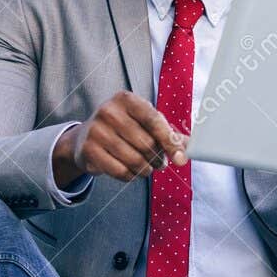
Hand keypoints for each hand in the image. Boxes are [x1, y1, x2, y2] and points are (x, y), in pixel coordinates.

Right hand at [53, 91, 186, 184]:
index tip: (181, 159)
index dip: (170, 142)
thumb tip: (189, 148)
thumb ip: (168, 134)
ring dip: (146, 169)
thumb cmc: (124, 129)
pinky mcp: (88, 149)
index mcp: (126, 99)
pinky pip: (120, 171)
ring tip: (146, 168)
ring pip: (134, 160)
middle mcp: (109, 111)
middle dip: (157, 159)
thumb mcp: (144, 124)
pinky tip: (131, 172)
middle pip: (146, 144)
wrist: (86, 138)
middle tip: (159, 163)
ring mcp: (96, 130)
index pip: (154, 121)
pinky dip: (131, 176)